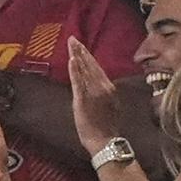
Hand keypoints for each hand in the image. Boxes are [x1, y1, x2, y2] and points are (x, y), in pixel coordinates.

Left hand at [67, 36, 120, 153]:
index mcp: (108, 88)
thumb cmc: (106, 127)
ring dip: (78, 56)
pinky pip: (78, 82)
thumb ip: (103, 94)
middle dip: (82, 51)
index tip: (81, 46)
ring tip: (71, 44)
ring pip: (85, 70)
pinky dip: (76, 70)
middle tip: (73, 39)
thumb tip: (97, 85)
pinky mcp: (83, 99)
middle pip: (91, 65)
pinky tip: (73, 60)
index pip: (97, 68)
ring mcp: (93, 92)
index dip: (88, 56)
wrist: (106, 140)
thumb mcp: (109, 106)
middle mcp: (103, 87)